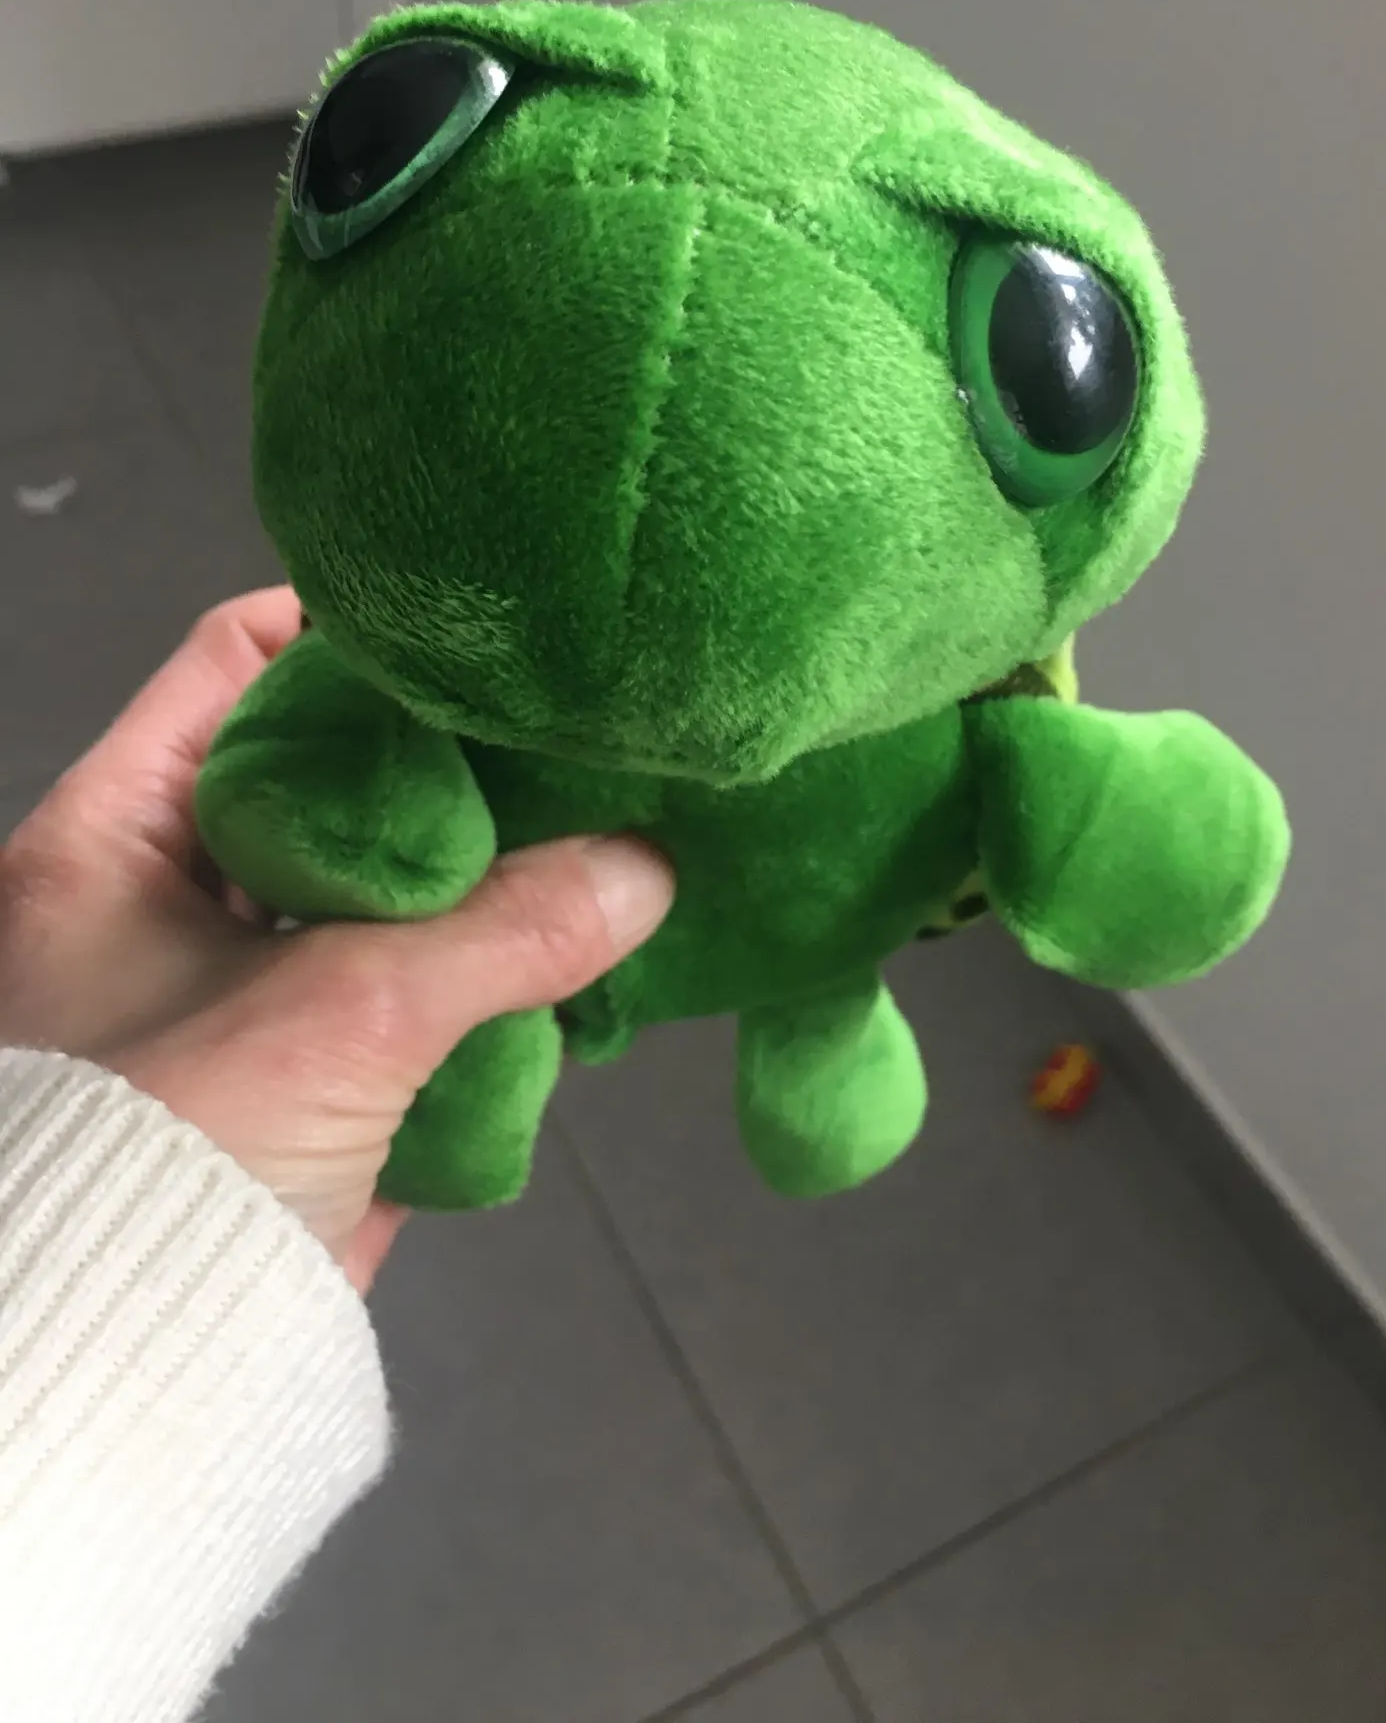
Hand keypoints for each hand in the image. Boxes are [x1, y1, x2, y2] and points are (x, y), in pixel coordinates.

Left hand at [0, 589, 673, 1291]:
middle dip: (453, 769)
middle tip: (574, 734)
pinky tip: (583, 955)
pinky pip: (410, 994)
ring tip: (607, 834)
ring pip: (385, 894)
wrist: (142, 1378)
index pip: (235, 664)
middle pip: (331, 780)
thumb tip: (649, 870)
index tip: (478, 633)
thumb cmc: (179, 1151)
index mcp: (113, 837)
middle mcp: (167, 898)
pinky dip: (487, 980)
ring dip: (487, 883)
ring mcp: (243, 992)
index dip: (349, 630)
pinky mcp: (310, 1079)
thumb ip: (504, 929)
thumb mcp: (342, 1011)